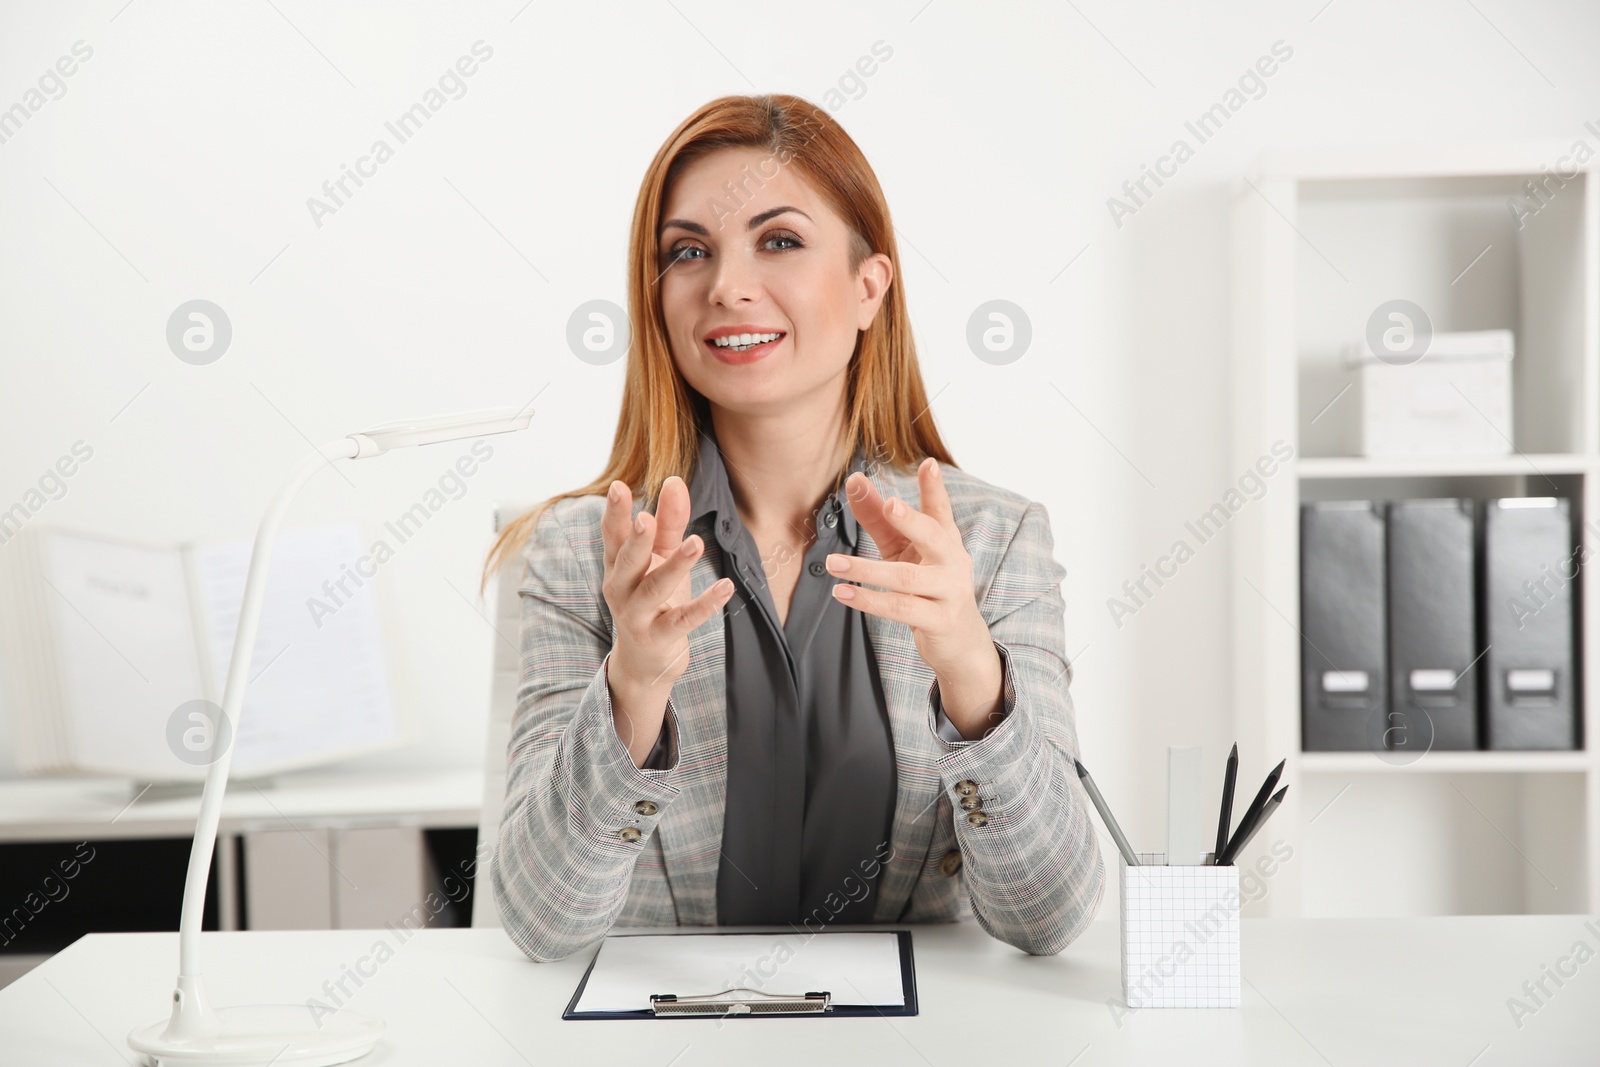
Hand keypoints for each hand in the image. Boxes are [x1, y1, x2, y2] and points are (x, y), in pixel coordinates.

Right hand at [600, 476, 733, 751]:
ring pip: (654, 589)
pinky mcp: (661, 636)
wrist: (644, 661)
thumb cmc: (652, 599)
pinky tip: (726, 587)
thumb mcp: (659, 559)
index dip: (615, 513)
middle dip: (637, 541)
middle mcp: (622, 589)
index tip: (618, 487)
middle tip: (646, 519)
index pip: (613, 536)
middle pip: (628, 562)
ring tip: (696, 544)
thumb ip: (668, 522)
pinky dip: (705, 604)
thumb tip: (675, 481)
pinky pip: (684, 620)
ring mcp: (639, 616)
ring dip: (675, 567)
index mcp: (618, 566)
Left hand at [825, 458, 990, 678]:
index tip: (928, 464)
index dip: (935, 488)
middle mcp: (953, 562)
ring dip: (867, 571)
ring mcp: (950, 592)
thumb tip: (854, 482)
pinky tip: (843, 593)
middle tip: (889, 504)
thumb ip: (880, 519)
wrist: (960, 641)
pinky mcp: (940, 621)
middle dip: (911, 520)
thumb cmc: (928, 587)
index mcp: (946, 540)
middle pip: (933, 536)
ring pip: (907, 578)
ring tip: (833, 562)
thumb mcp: (903, 551)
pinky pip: (902, 609)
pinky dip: (870, 601)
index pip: (940, 509)